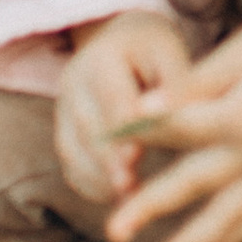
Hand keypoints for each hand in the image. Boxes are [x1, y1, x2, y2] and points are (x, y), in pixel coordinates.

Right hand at [54, 10, 194, 209]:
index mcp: (102, 56)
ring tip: (126, 200)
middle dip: (107, 161)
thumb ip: (177, 84)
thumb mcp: (171, 54)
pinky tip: (114, 198)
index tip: (135, 158)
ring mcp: (64, 107)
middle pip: (87, 127)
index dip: (122, 131)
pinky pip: (70, 161)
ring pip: (72, 148)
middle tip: (127, 188)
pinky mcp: (65, 129)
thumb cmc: (156, 51)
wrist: (124, 41)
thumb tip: (174, 113)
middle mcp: (74, 81)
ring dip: (97, 177)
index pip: (112, 98)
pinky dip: (89, 183)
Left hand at [102, 0, 241, 241]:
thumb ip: (192, 88)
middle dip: (150, 207)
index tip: (102, 140)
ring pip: (228, 214)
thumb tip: (142, 110)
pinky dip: (234, 233)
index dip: (137, 131)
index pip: (177, 129)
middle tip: (113, 232)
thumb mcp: (237, 53)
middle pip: (195, 183)